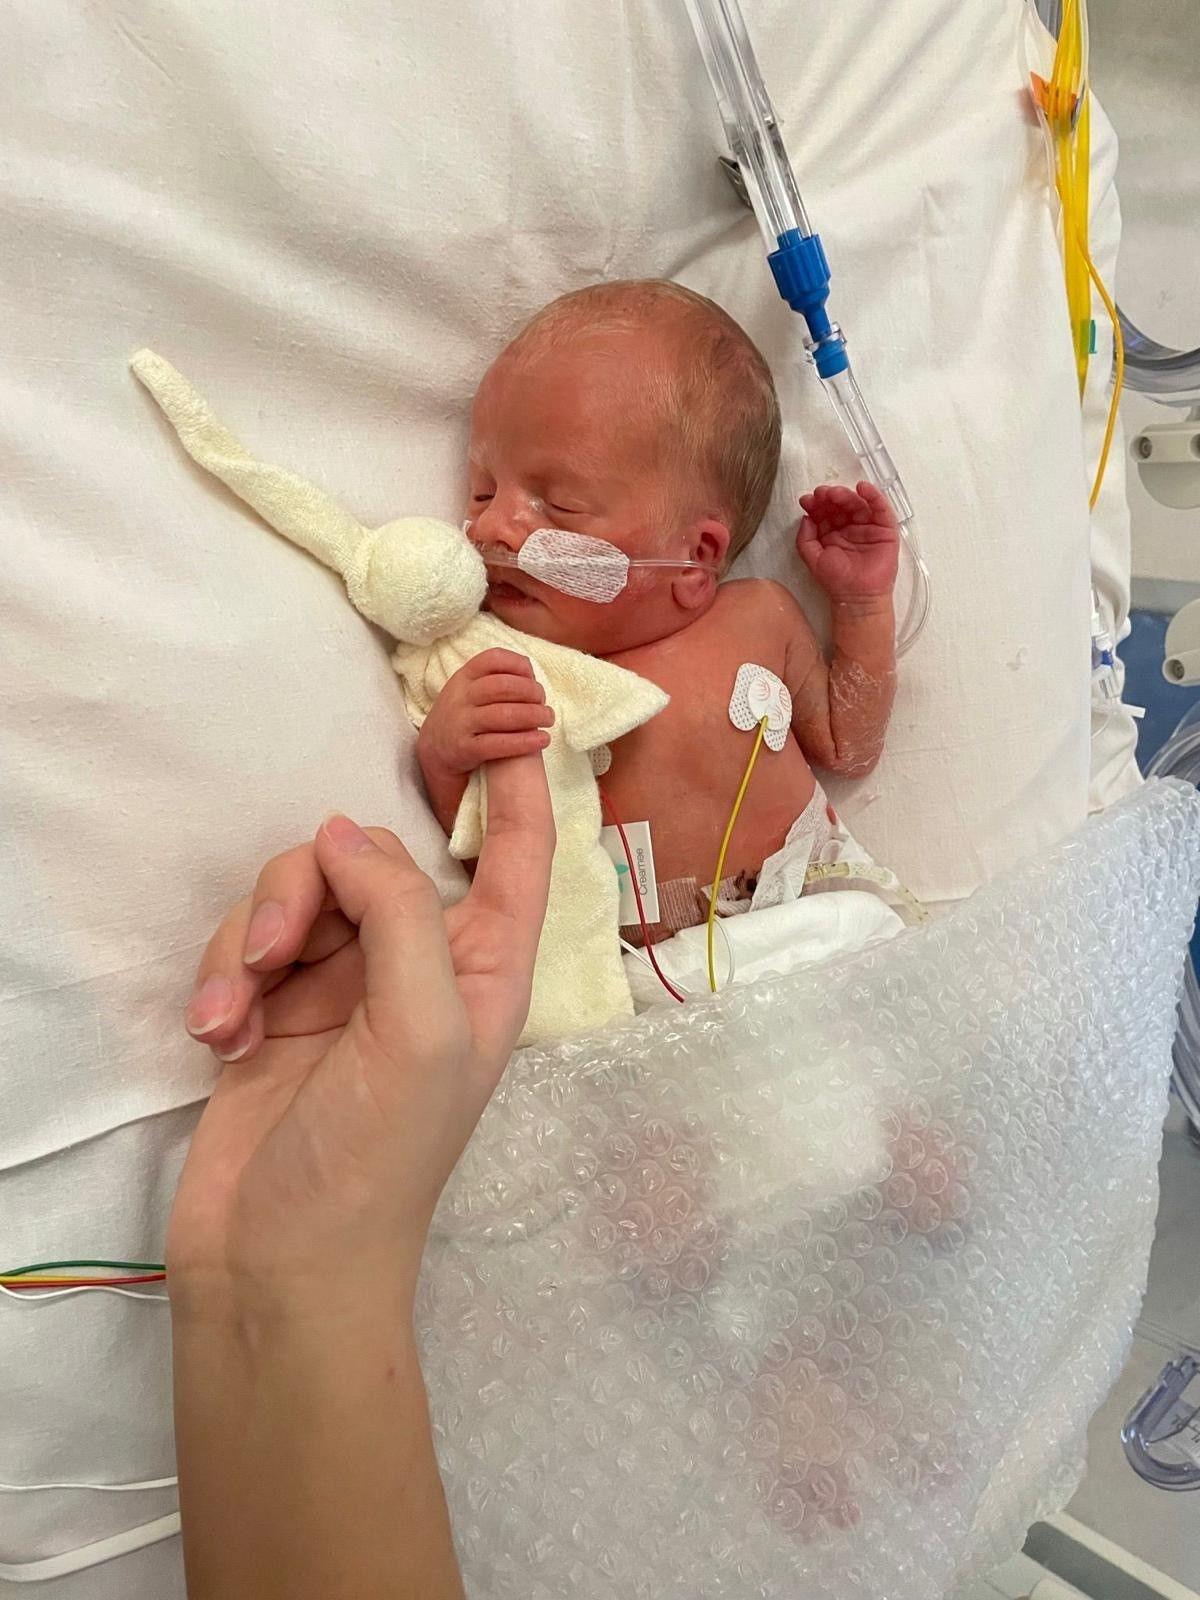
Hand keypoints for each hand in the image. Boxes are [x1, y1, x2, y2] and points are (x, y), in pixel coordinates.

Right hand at [169, 751, 553, 1309]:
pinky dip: (223, 978)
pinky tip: (214, 1037)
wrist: (276, 1269)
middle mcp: (419, 964)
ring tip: (235, 1008)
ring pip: (298, 891)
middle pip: (374, 857)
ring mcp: (343, 983)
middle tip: (278, 949)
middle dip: (314, 885)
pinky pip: (246, 943)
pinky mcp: (273, 1005)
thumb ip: (397, 912)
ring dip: (254, 937)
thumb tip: (348, 832)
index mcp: (486, 968)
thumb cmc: (376, 1160)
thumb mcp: (419, 1028)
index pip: (515, 855)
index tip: (511, 714)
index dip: (516, 786)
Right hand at [418, 649, 553, 783]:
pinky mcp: (464, 749)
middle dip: (531, 693)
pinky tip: (541, 740)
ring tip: (548, 719)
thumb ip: (494, 679)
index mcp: (463, 677)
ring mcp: (461, 723)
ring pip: (502, 715)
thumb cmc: (463, 716)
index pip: (492, 659)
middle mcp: (460, 697)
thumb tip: (531, 674)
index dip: (518, 665)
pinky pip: (498, 744)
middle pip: (501, 686)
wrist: (433, 751)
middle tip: (545, 703)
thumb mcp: (469, 690)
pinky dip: (524, 741)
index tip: (533, 677)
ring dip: (533, 716)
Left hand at [797, 481, 899, 602]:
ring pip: (858, 504)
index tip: (806, 500)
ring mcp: (868, 526)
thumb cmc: (836, 581)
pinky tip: (864, 488)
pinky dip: (874, 496)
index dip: (816, 504)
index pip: (825, 512)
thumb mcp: (813, 558)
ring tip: (836, 493)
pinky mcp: (885, 529)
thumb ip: (805, 538)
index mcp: (833, 532)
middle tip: (821, 494)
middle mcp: (850, 526)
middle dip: (830, 497)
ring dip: (847, 495)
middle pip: (841, 505)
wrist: (857, 597)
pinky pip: (881, 509)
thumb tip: (805, 517)